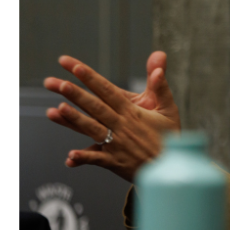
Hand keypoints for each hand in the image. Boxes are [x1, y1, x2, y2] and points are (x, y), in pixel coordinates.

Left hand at [42, 49, 180, 180]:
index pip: (107, 90)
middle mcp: (121, 126)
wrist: (171, 168)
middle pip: (96, 107)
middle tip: (60, 83)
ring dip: (75, 120)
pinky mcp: (114, 162)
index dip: (91, 78)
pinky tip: (70, 156)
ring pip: (93, 129)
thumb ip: (160, 85)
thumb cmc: (169, 138)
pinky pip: (96, 160)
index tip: (75, 66)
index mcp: (132, 112)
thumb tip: (159, 61)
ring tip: (58, 109)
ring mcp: (117, 145)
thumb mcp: (169, 109)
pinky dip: (83, 158)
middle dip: (77, 94)